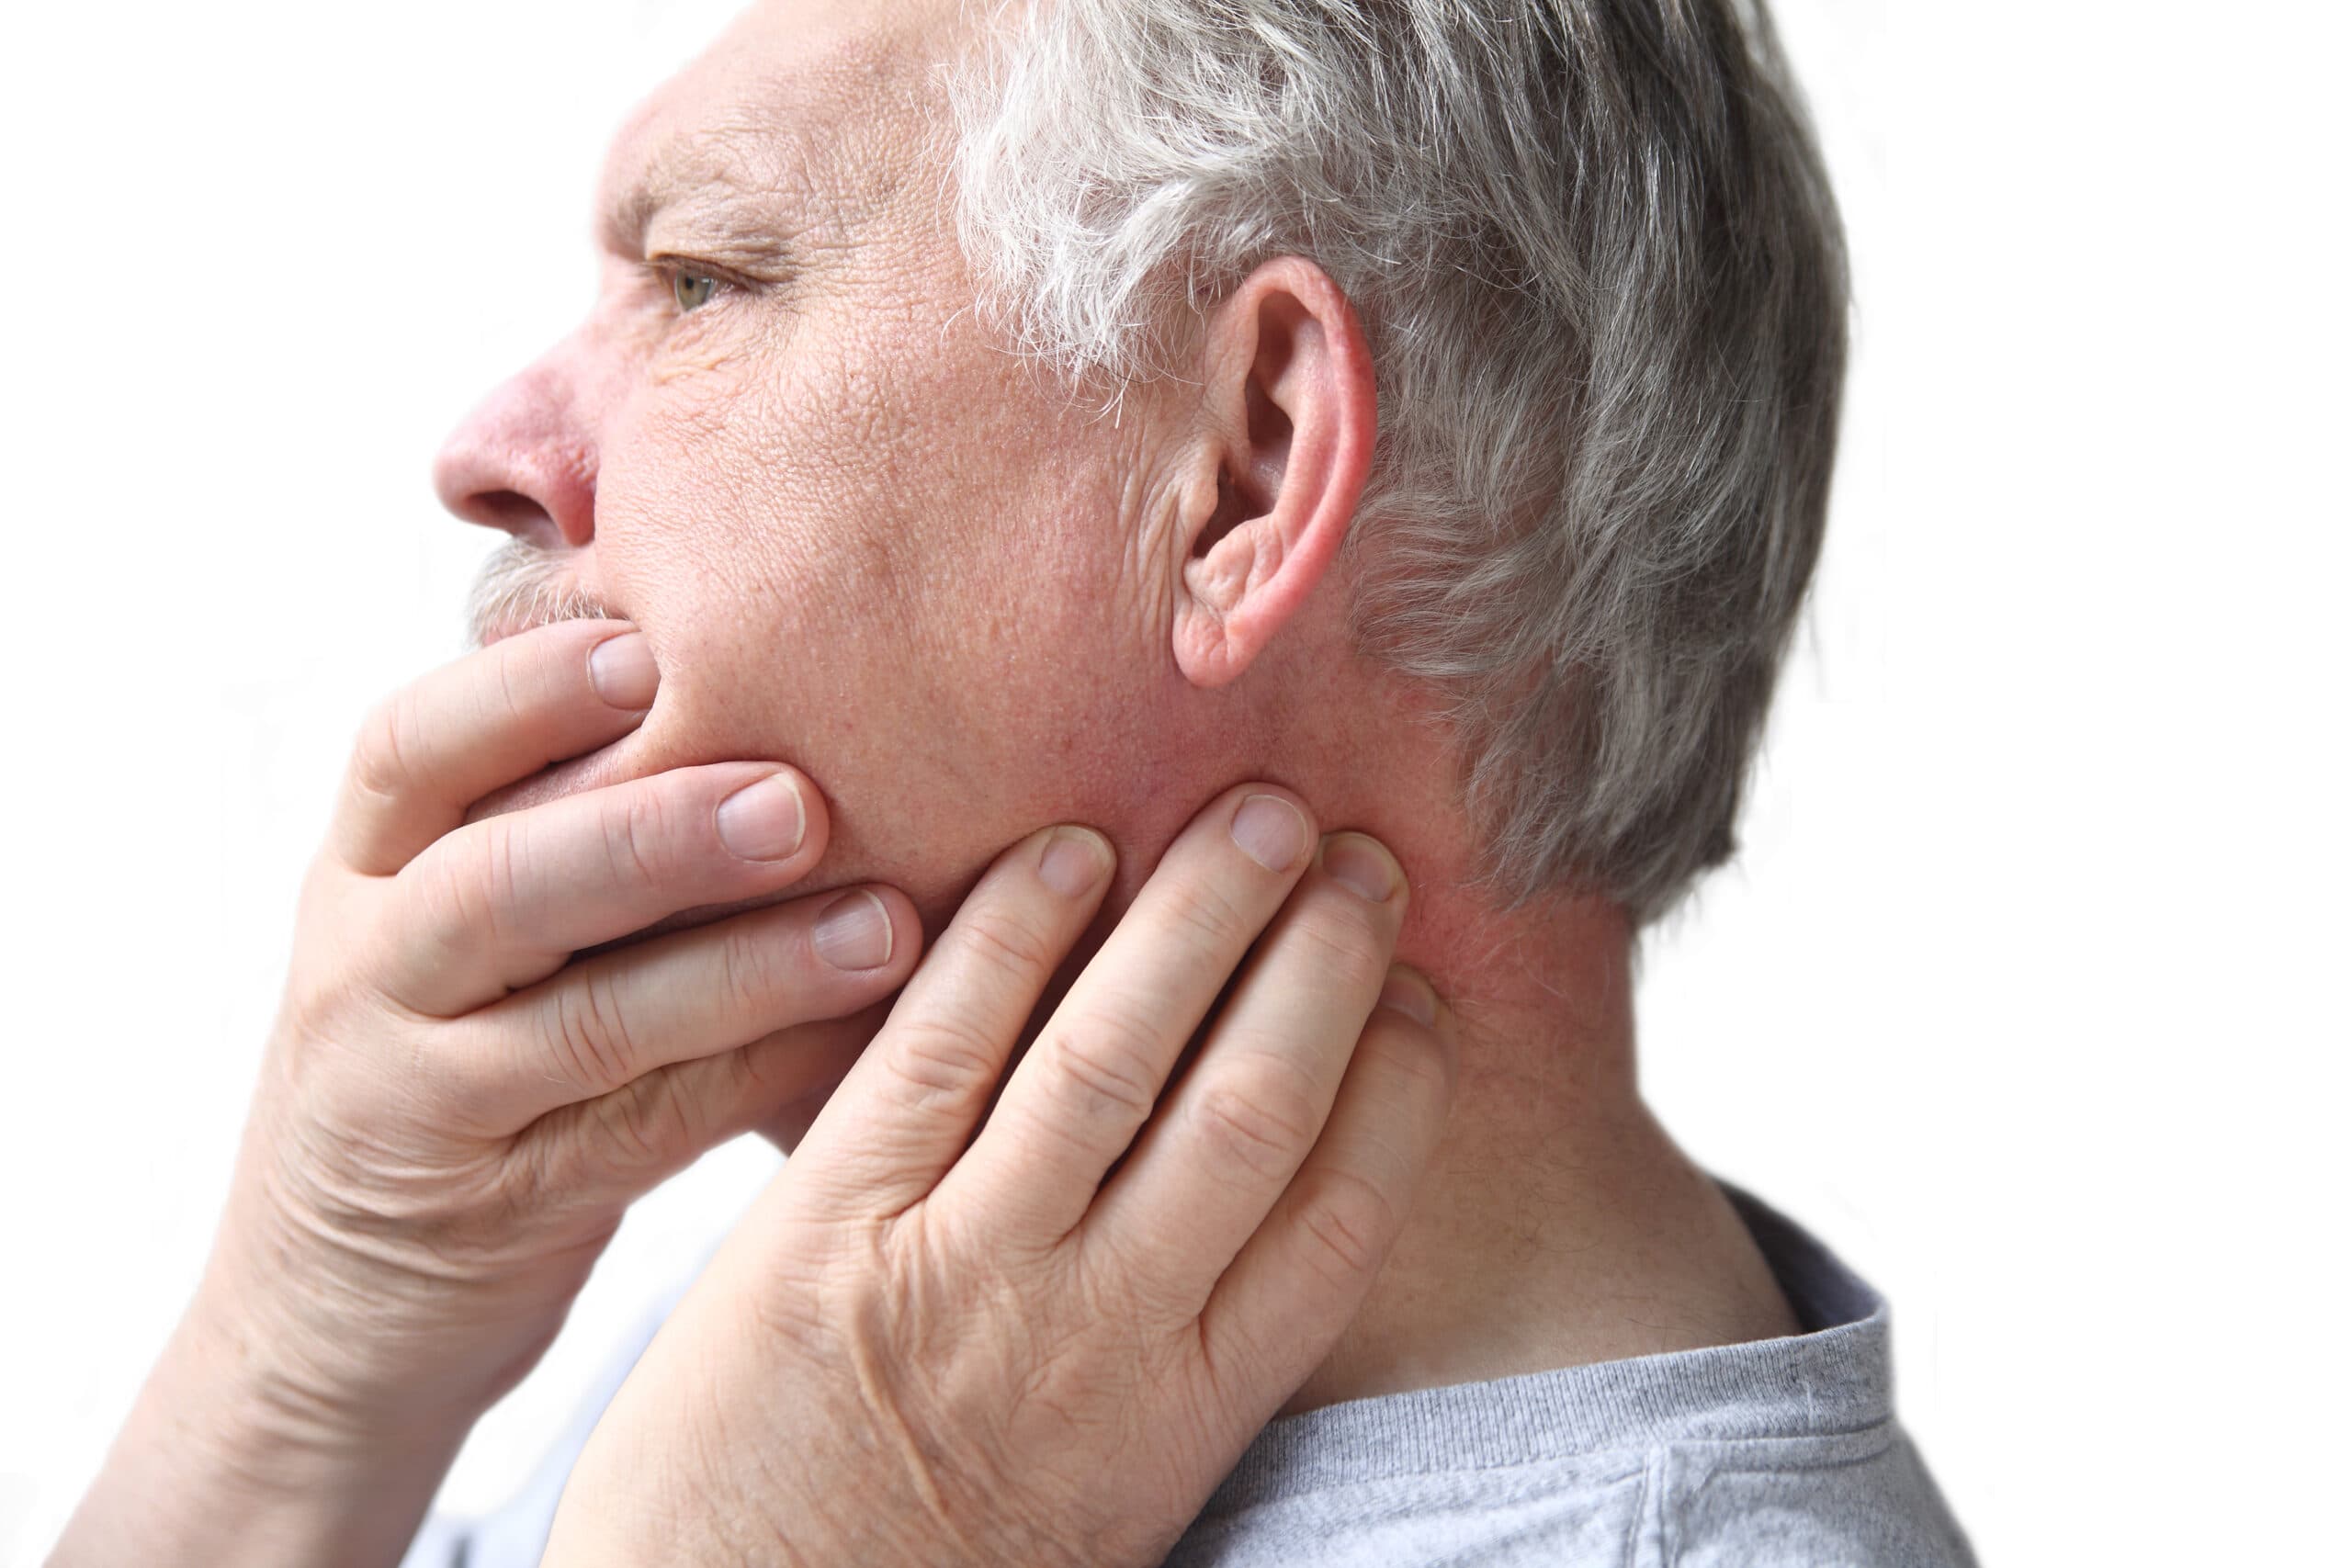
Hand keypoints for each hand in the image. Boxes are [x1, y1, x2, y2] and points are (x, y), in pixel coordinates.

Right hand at [55, 620, 921, 1565]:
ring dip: (740, 972)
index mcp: (363, 870)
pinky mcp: (490, 1215)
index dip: (521, 691)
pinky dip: (754, 1084)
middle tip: (799, 798)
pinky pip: (638, 1139)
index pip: (408, 749)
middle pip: (495, 883)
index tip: (647, 646)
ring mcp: (417, 1103)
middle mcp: (369, 973)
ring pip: (580, 1026)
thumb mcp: (444, 927)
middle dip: (650, 832)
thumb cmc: (446, 1057)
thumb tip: (747, 660)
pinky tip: (859, 1041)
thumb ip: (547, 814)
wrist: (326, 1313)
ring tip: (881, 926)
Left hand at [541, 784, 1456, 1567]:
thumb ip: (1190, 1352)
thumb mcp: (1112, 1489)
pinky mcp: (828, 1225)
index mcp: (1186, 1410)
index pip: (1341, 1218)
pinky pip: (940, 1047)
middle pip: (1252, 1107)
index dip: (1399, 1085)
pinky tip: (1068, 851)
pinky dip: (1010, 936)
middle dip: (1325, 964)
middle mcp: (1097, 1333)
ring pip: (1114, 1056)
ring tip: (1257, 815)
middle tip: (1360, 856)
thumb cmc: (930, 1561)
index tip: (1421, 995)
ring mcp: (961, 1269)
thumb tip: (1272, 1199)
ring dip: (1200, 916)